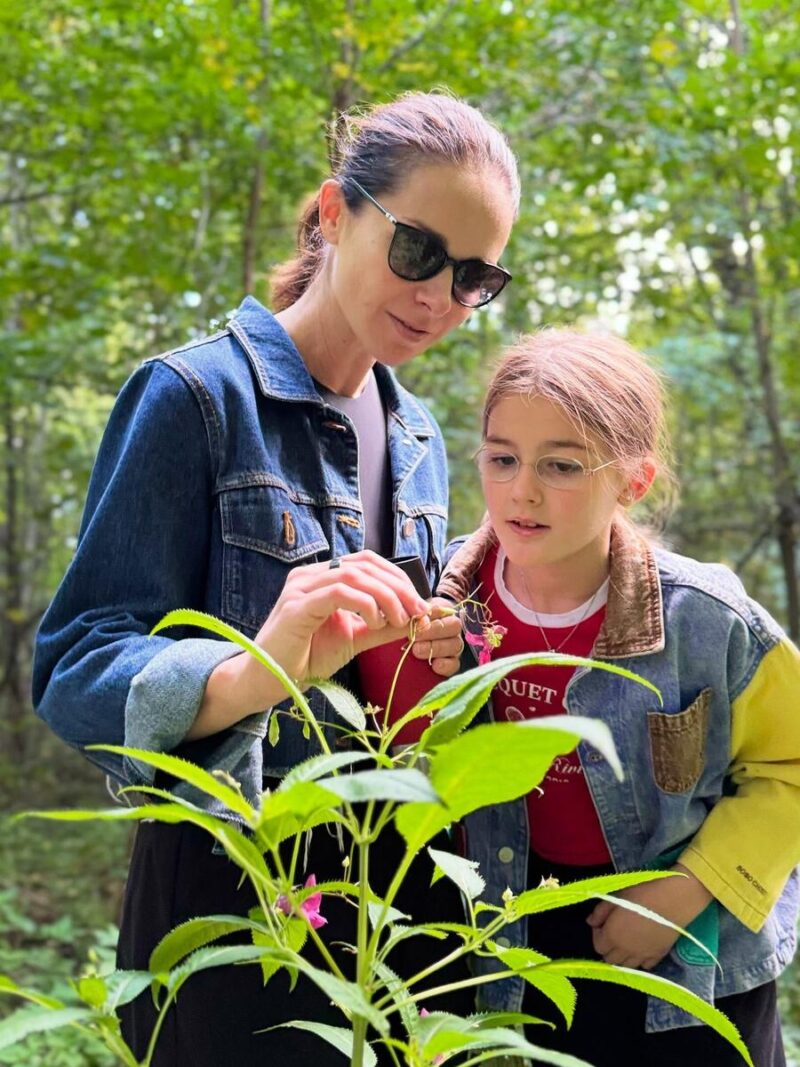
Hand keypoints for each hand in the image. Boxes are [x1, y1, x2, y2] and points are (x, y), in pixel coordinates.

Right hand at [252, 551, 430, 684]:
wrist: (268, 681)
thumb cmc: (305, 659)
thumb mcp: (353, 639)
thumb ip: (381, 627)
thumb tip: (416, 618)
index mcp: (322, 577)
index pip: (367, 562)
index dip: (398, 579)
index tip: (419, 605)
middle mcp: (310, 575)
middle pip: (365, 564)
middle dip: (398, 587)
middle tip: (417, 611)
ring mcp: (300, 587)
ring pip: (354, 575)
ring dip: (385, 596)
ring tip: (399, 619)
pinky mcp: (295, 606)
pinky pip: (337, 593)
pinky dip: (364, 604)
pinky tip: (374, 622)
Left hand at [409, 598, 462, 677]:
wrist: (404, 648)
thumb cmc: (407, 628)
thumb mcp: (408, 618)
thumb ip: (415, 616)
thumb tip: (420, 620)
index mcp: (442, 612)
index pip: (445, 609)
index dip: (432, 615)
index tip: (417, 623)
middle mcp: (452, 628)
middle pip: (454, 626)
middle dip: (434, 631)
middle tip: (415, 637)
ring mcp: (454, 646)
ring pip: (456, 645)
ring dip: (436, 648)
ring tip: (417, 651)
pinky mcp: (452, 663)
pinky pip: (455, 664)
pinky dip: (445, 665)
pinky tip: (434, 665)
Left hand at [586, 864, 713, 969]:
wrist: (673, 900)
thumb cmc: (642, 894)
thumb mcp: (617, 897)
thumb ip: (600, 911)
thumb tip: (590, 922)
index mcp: (612, 936)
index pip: (597, 946)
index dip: (597, 934)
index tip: (603, 924)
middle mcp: (626, 951)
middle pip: (610, 960)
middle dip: (608, 947)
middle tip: (614, 932)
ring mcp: (643, 956)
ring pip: (626, 966)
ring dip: (622, 956)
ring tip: (627, 940)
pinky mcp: (658, 956)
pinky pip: (645, 966)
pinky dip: (640, 960)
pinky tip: (642, 946)